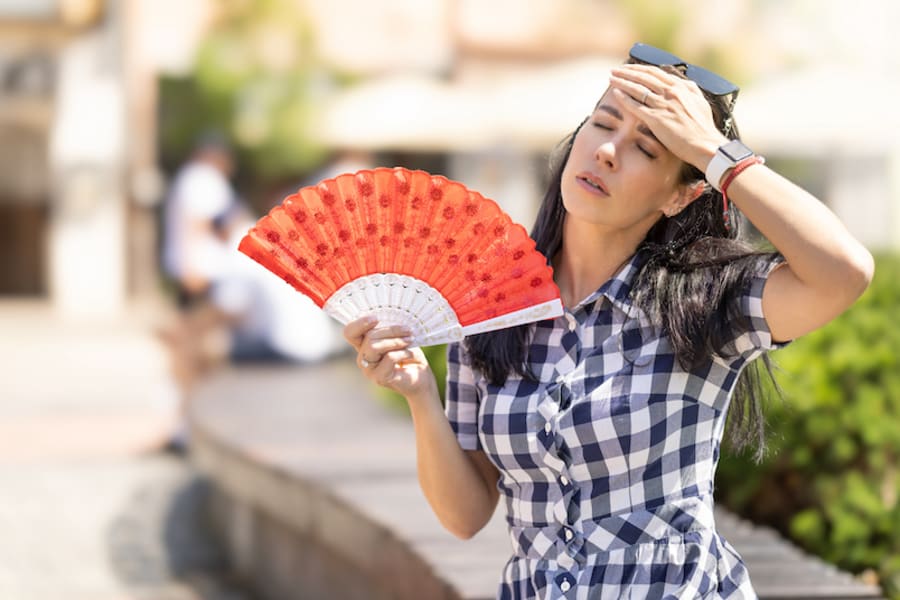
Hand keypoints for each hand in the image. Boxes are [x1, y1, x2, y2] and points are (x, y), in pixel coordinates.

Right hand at [343, 317, 436, 400]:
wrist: (421, 378)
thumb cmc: (409, 355)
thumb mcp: (398, 338)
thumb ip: (388, 330)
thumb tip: (389, 318)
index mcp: (364, 345)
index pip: (350, 332)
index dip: (359, 324)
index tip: (376, 318)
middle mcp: (363, 357)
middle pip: (368, 337)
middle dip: (391, 330)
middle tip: (408, 330)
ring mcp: (369, 369)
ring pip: (374, 346)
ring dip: (396, 341)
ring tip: (410, 340)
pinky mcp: (379, 378)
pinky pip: (389, 357)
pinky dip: (403, 352)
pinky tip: (411, 354)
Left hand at [608, 64, 728, 169]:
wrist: (705, 145)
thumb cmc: (703, 127)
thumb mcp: (700, 102)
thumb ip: (690, 89)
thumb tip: (682, 81)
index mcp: (681, 87)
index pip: (656, 73)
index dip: (640, 69)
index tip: (629, 68)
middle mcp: (671, 93)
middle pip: (644, 77)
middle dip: (627, 72)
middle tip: (614, 70)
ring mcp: (663, 105)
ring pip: (638, 89)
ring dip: (622, 82)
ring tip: (611, 78)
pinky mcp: (657, 119)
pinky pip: (637, 106)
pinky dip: (625, 98)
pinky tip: (616, 94)